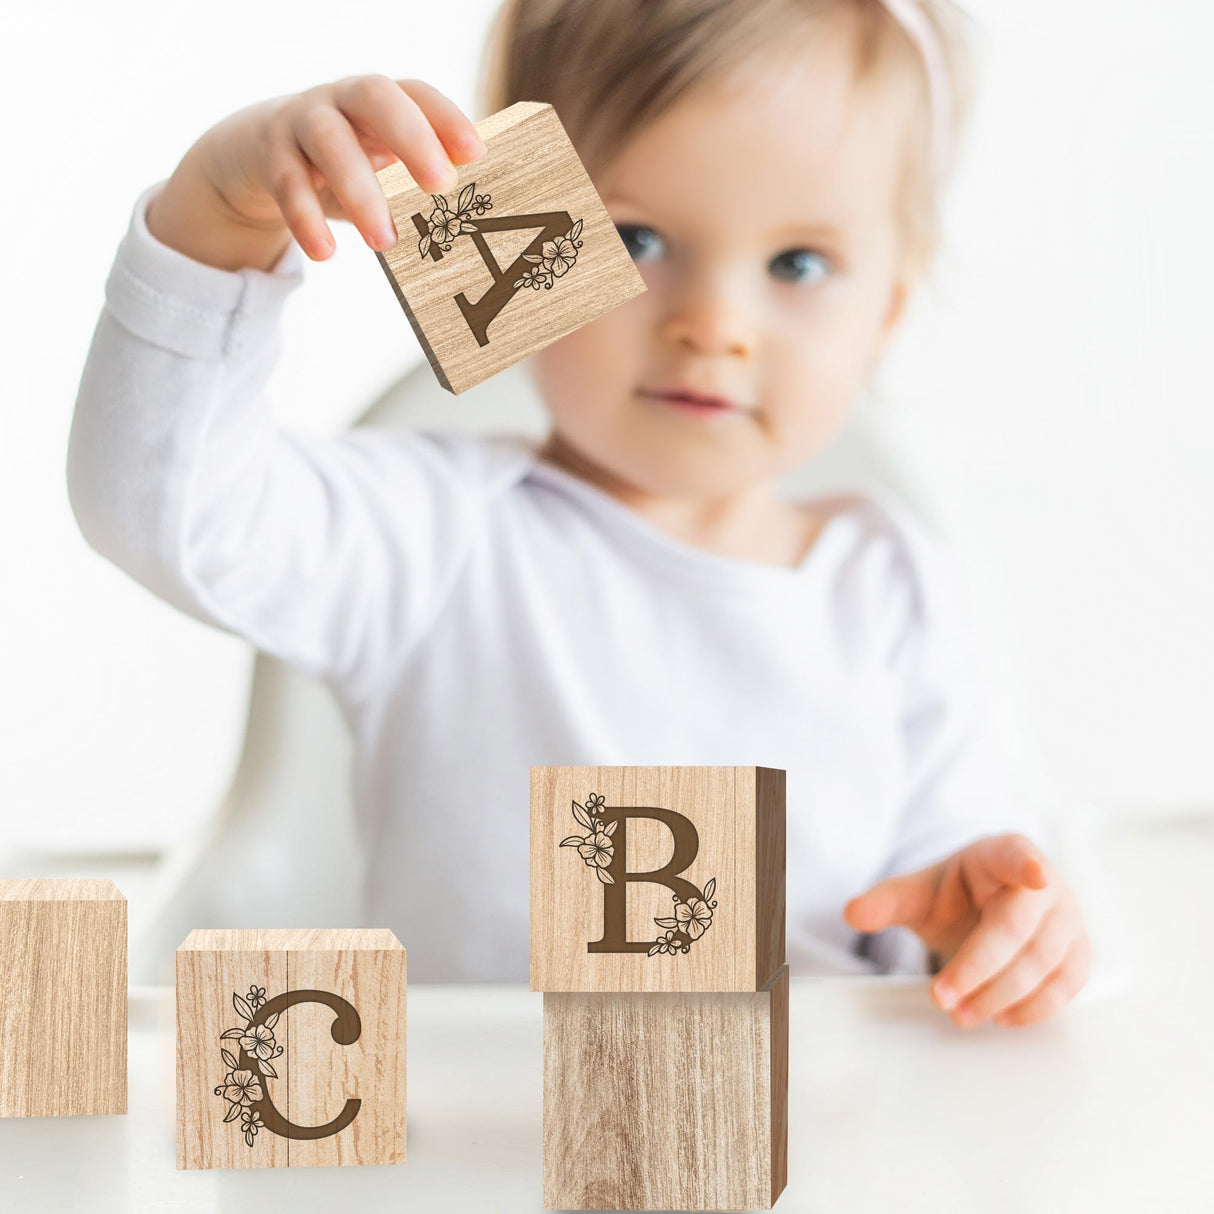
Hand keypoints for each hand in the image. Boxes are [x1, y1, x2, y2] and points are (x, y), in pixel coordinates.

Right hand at [190, 75, 486, 259]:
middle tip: (441, 185)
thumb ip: (415, 186)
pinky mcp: (270, 153)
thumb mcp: (381, 167)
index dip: (447, 118)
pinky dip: (305, 218)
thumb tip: (467, 231)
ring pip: (330, 142)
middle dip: (412, 138)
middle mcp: (343, 99)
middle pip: (376, 99)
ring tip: (384, 242)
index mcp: (381, 101)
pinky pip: (287, 182)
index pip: (417, 94)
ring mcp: (303, 120)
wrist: (260, 154)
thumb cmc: (345, 165)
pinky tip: (324, 252)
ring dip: (361, 192)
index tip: (475, 154)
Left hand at [843, 832, 1091, 1027]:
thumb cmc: (954, 895)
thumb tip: (852, 913)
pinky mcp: (1077, 952)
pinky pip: (1066, 984)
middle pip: (1018, 928)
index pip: (1016, 854)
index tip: (1035, 875)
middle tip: (942, 998)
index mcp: (1001, 853)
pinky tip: (1001, 1018)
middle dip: (979, 968)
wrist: (984, 909)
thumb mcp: (917, 892)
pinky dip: (1035, 1007)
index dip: (1027, 865)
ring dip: (1002, 995)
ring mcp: (1067, 918)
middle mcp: (1044, 883)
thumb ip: (885, 900)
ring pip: (1044, 962)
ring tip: (962, 1015)